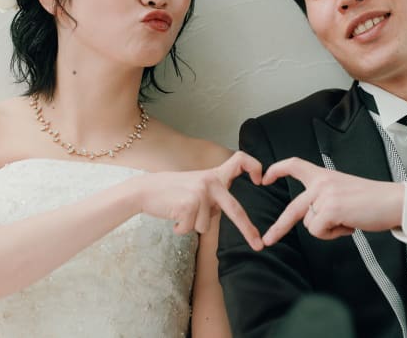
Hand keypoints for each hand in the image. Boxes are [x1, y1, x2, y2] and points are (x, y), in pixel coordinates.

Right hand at [139, 151, 263, 249]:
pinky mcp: (189, 204)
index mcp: (215, 175)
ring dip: (192, 225)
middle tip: (258, 245)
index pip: (240, 160)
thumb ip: (213, 195)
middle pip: (235, 210)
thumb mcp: (196, 186)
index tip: (261, 180)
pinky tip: (174, 217)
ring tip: (180, 212)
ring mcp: (200, 192)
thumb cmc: (171, 192)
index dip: (255, 166)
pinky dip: (181, 229)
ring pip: (206, 226)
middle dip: (248, 230)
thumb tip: (225, 212)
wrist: (145, 190)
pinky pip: (192, 229)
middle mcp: (211, 181)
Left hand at [261, 157, 404, 245]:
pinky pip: (319, 231)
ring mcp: (324, 195)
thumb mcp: (342, 189)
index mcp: (323, 175)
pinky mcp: (330, 209)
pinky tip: (349, 225)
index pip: (295, 165)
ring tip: (347, 220)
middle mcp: (321, 183)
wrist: (392, 201)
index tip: (265, 178)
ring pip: (310, 224)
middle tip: (267, 239)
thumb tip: (312, 217)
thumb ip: (324, 197)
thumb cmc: (372, 200)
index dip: (277, 170)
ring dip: (328, 229)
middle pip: (292, 207)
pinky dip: (333, 234)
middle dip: (279, 227)